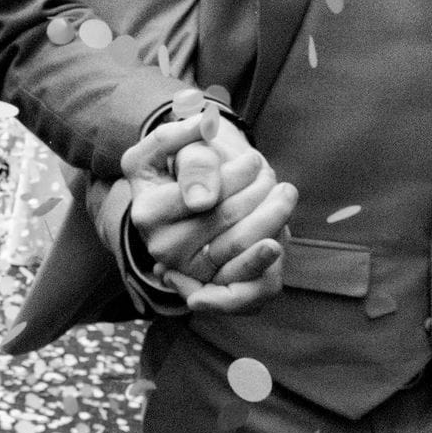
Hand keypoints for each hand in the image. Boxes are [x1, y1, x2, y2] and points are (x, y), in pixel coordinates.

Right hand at [121, 113, 296, 312]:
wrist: (187, 194)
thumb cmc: (181, 163)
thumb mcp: (173, 145)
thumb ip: (182, 147)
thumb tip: (202, 200)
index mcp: (148, 212)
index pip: (207, 195)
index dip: (240, 174)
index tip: (253, 159)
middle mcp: (163, 248)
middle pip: (229, 218)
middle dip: (260, 189)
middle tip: (268, 173)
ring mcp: (189, 271)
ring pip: (245, 247)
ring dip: (275, 215)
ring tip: (283, 193)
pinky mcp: (215, 287)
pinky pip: (252, 286)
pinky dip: (271, 260)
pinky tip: (280, 234)